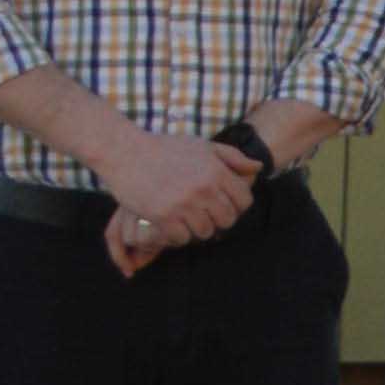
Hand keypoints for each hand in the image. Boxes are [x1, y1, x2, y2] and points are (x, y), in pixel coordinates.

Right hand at [90, 122, 252, 245]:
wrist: (126, 152)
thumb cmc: (166, 148)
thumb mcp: (203, 146)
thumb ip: (233, 157)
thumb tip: (259, 168)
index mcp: (217, 171)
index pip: (244, 201)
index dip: (237, 206)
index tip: (224, 206)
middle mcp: (204, 188)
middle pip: (227, 219)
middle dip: (218, 220)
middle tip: (205, 215)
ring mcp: (183, 204)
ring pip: (205, 232)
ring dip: (197, 229)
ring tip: (187, 219)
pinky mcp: (162, 216)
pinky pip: (181, 238)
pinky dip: (178, 235)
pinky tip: (172, 224)